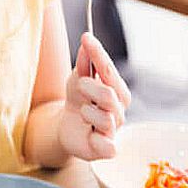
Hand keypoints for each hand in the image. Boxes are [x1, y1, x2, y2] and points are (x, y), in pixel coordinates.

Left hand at [57, 33, 131, 160]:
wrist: (68, 127)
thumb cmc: (79, 100)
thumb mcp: (77, 79)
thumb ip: (84, 63)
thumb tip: (87, 41)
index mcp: (117, 90)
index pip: (109, 70)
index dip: (98, 53)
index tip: (86, 37)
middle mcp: (120, 110)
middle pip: (109, 94)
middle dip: (88, 87)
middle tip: (79, 87)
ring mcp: (114, 130)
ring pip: (105, 118)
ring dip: (86, 111)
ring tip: (82, 112)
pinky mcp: (107, 149)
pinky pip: (109, 146)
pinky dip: (99, 140)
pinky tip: (91, 134)